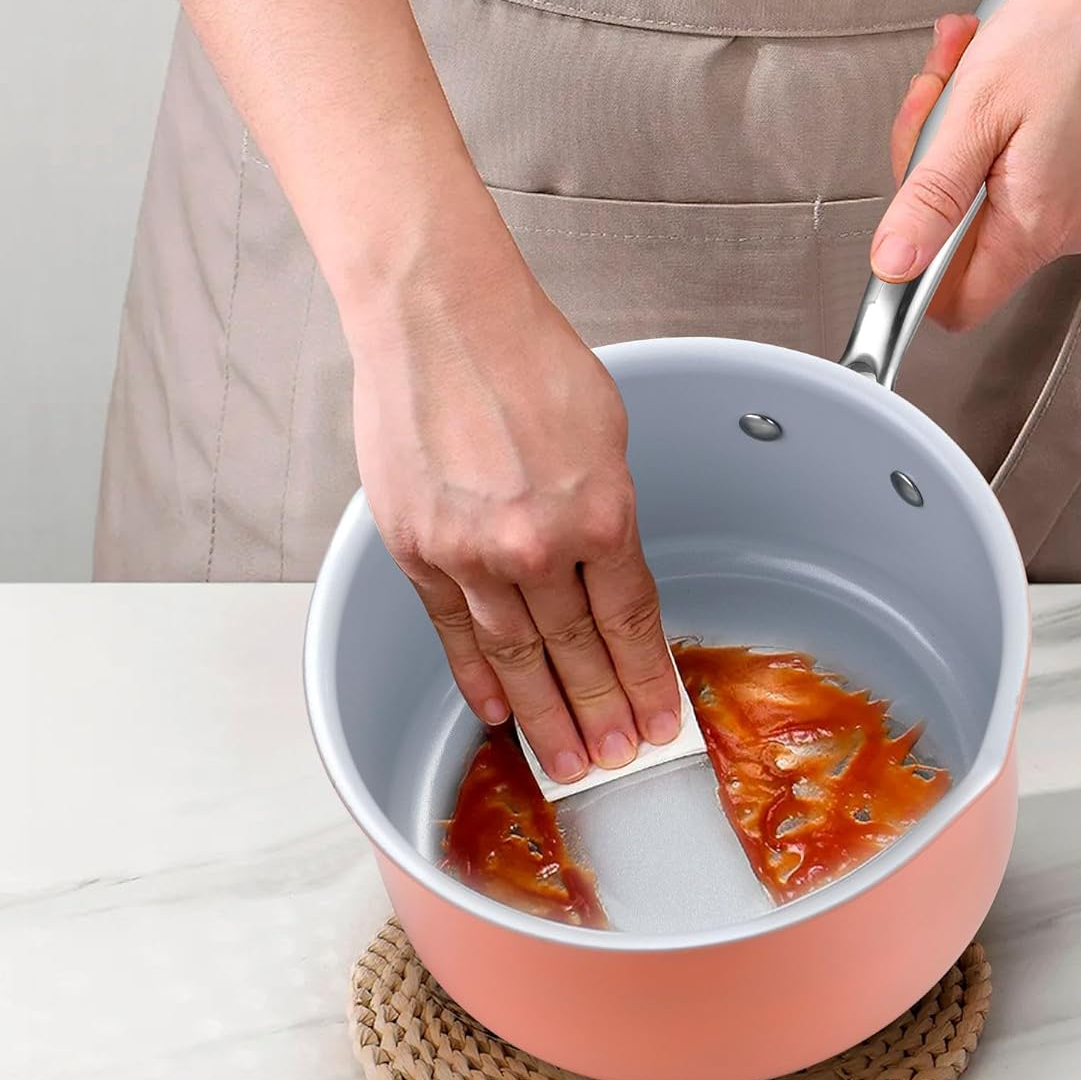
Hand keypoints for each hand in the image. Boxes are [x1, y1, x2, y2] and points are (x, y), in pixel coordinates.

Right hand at [343, 204, 681, 783]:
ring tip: (565, 764)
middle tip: (618, 762)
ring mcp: (470, 551)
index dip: (650, 678)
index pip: (633, 621)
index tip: (663, 720)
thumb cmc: (525, 355)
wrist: (439, 315)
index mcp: (601, 511)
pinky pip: (452, 630)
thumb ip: (607, 506)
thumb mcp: (606, 429)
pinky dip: (474, 674)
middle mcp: (537, 544)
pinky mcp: (417, 547)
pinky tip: (495, 712)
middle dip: (602, 714)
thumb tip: (606, 560)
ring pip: (516, 656)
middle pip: (578, 653)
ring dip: (544, 716)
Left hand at [872, 0, 1080, 327]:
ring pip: (974, 195)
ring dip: (951, 131)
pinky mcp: (1075, 173)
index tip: (902, 202)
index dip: (913, 264)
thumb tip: (893, 268)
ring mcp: (1071, 201)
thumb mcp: (975, 113)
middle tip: (935, 96)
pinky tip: (988, 76)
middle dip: (925, 166)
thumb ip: (929, 201)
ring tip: (965, 67)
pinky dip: (983, 124)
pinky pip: (1004, 169)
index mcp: (1034, 224)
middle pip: (954, 240)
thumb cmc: (1073, 30)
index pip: (953, 303)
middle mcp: (1060, 226)